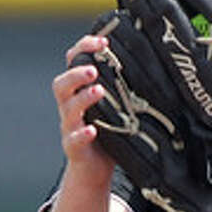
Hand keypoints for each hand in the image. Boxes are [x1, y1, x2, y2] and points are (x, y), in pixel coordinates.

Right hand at [54, 34, 115, 181]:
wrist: (94, 171)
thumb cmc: (108, 135)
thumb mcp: (115, 107)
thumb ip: (122, 88)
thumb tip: (150, 64)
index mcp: (78, 92)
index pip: (73, 62)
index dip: (84, 48)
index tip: (104, 41)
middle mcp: (70, 107)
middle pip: (61, 84)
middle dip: (76, 73)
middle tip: (94, 69)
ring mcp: (69, 127)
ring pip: (67, 109)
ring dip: (82, 98)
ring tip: (99, 91)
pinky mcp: (73, 149)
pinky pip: (73, 139)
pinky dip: (81, 134)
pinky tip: (92, 130)